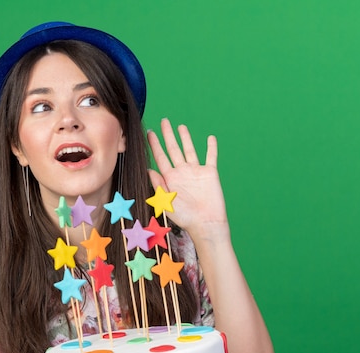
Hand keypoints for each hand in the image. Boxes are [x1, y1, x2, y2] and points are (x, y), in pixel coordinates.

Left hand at [147, 118, 228, 238]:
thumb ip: (157, 185)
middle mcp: (182, 172)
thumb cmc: (184, 217)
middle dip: (168, 135)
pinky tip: (210, 138)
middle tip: (164, 121)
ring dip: (185, 138)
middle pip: (173, 149)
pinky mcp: (210, 173)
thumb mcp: (166, 201)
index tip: (149, 133)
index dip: (154, 145)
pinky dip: (211, 147)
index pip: (160, 157)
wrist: (205, 223)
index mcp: (170, 178)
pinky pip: (211, 157)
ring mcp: (196, 171)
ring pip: (190, 150)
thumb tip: (148, 170)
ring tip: (180, 127)